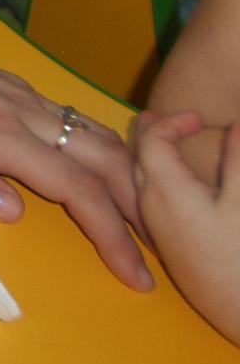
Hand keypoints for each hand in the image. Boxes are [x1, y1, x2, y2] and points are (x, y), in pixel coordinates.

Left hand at [0, 34, 152, 290]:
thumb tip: (16, 211)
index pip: (72, 186)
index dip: (108, 230)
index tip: (131, 273)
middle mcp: (19, 112)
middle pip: (101, 158)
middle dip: (135, 208)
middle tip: (151, 257)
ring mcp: (20, 96)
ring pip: (93, 134)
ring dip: (128, 176)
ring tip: (143, 220)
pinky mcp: (13, 88)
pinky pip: (72, 120)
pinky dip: (103, 150)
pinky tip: (107, 169)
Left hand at [135, 111, 239, 341]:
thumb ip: (237, 159)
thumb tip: (237, 121)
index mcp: (165, 190)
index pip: (152, 143)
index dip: (172, 122)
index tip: (198, 117)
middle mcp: (150, 207)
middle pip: (135, 159)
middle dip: (147, 136)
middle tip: (153, 117)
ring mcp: (157, 229)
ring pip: (138, 181)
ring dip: (145, 158)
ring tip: (154, 142)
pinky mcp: (168, 247)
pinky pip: (146, 202)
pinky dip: (150, 181)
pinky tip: (164, 184)